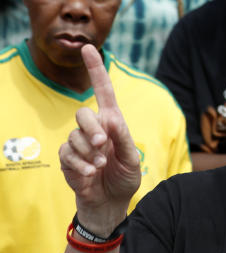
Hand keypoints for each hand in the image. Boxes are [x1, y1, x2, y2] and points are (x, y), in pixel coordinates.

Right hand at [59, 45, 140, 235]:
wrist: (110, 203)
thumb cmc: (124, 178)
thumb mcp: (132, 159)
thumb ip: (123, 139)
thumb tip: (111, 120)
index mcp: (112, 123)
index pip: (103, 91)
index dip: (96, 70)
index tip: (88, 48)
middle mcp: (94, 129)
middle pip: (83, 114)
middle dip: (91, 129)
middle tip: (102, 145)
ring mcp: (79, 144)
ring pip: (74, 136)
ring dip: (88, 153)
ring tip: (100, 167)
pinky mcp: (67, 159)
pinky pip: (66, 153)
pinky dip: (80, 164)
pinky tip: (90, 174)